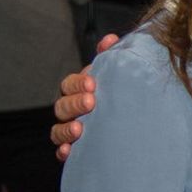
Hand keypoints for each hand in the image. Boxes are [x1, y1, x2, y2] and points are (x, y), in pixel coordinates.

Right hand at [50, 36, 117, 158]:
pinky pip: (62, 151)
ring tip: (78, 129)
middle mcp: (71, 110)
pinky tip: (68, 151)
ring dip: (65, 129)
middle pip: (62, 106)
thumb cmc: (120, 94)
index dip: (78, 83)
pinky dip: (63, 151)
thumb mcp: (116, 75)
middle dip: (75, 103)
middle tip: (91, 102)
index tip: (93, 82)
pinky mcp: (75, 150)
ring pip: (58, 129)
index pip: (70, 84)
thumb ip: (111, 56)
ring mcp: (70, 130)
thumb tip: (110, 40)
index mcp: (79, 90)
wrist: (133, 123)